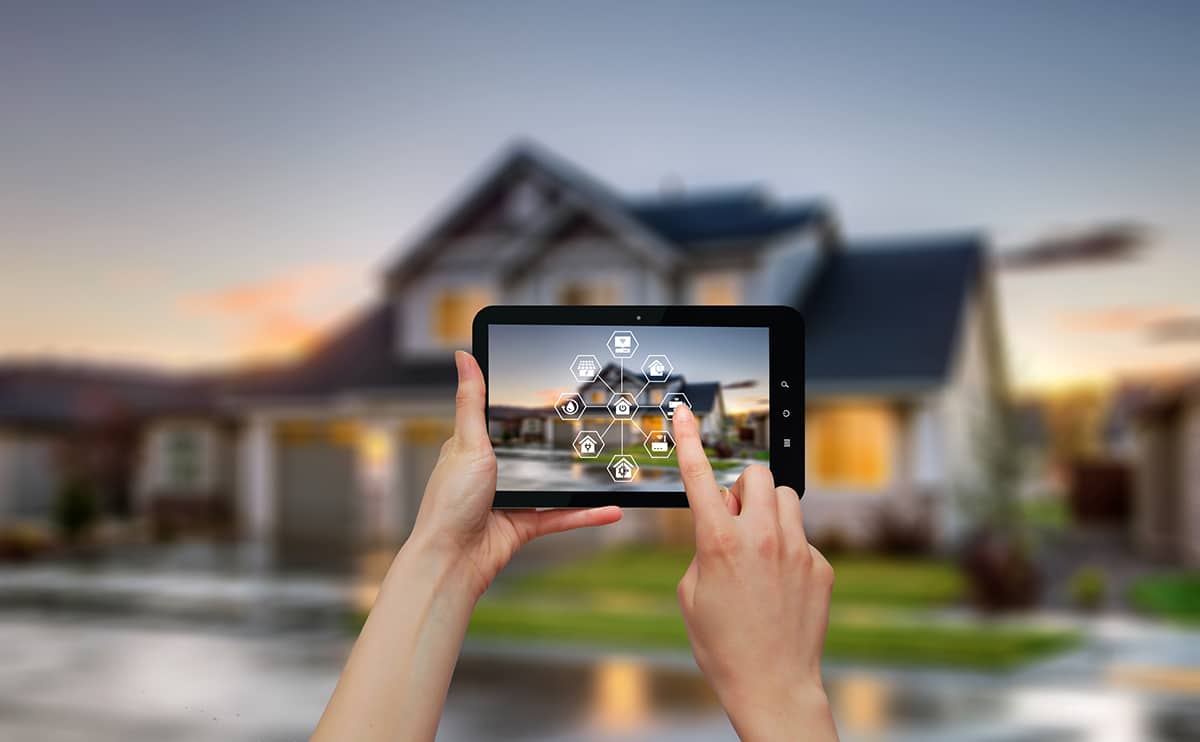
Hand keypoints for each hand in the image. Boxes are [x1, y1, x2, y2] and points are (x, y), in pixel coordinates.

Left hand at [408, 351, 621, 599]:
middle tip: (590, 424)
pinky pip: (562, 515)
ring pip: (553, 485)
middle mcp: (491, 474)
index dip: (523, 406)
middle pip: (532, 452)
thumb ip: (471, 401)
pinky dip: (586, 514)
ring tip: (607, 467)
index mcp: (472, 450)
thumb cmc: (449, 503)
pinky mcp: (524, 525)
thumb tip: (464, 356)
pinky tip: (610, 509)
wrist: (452, 560)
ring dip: (580, 481)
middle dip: (558, 443)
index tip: (552, 390)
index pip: (501, 421)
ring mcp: (510, 499)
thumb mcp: (467, 443)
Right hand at [672, 405, 837, 741]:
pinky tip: (780, 584)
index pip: (700, 476)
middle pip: (757, 474)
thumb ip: (703, 546)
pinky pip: (802, 537)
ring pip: (785, 499)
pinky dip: (788, 548)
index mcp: (719, 542)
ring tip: (758, 549)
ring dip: (768, 512)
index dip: (688, 440)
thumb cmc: (722, 643)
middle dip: (743, 487)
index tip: (684, 414)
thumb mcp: (691, 591)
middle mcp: (761, 537)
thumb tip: (723, 525)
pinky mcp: (821, 565)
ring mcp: (797, 549)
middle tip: (735, 516)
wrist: (772, 684)